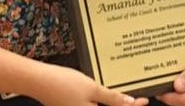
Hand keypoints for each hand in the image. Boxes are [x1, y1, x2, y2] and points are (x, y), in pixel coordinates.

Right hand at [32, 64, 148, 105]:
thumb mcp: (93, 88)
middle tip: (136, 96)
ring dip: (113, 103)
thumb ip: (112, 98)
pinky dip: (102, 102)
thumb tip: (131, 104)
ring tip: (124, 94)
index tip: (144, 99)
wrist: (40, 82)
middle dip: (123, 105)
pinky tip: (107, 94)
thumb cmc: (64, 84)